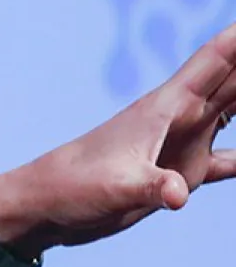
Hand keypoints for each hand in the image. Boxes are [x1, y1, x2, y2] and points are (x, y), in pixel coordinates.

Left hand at [0, 23, 235, 257]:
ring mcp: (182, 143)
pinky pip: (228, 157)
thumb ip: (151, 186)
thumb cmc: (73, 186)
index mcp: (166, 108)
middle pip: (234, 79)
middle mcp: (179, 118)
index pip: (214, 61)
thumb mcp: (116, 187)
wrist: (48, 205)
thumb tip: (178, 195)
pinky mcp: (180, 171)